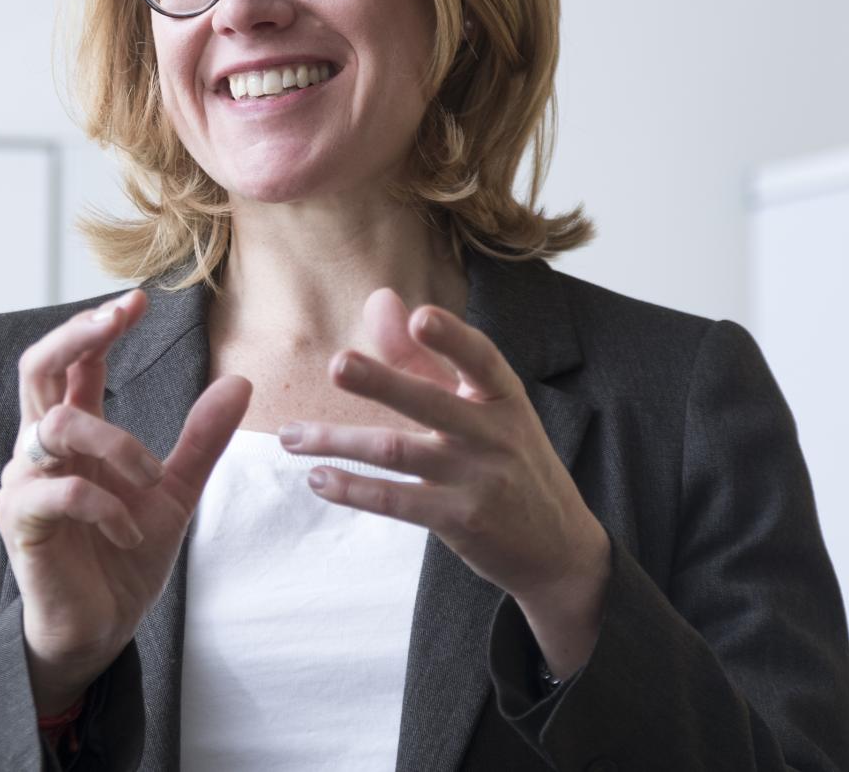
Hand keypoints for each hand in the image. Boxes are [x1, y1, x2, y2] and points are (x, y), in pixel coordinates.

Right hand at [0, 290, 251, 713]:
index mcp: (74, 433)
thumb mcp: (174, 492)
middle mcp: (40, 447)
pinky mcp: (21, 521)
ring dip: (116, 444)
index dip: (99, 324)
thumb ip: (200, 439)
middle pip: (37, 366)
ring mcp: (25, 482)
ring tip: (150, 480)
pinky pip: (58, 492)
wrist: (100, 629)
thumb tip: (241, 381)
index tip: (138, 301)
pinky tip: (129, 530)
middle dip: (76, 334)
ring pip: (59, 425)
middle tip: (118, 317)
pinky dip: (105, 506)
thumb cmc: (124, 557)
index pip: (74, 360)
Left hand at [282, 288, 609, 677]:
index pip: (481, 359)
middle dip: (382, 382)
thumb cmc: (509, 460)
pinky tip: (319, 479)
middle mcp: (494, 434)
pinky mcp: (461, 521)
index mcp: (503, 397)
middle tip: (336, 364)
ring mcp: (478, 480)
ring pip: (398, 452)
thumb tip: (380, 300)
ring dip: (338, 441)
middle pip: (430, 402)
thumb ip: (425, 356)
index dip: (452, 337)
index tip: (420, 317)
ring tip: (289, 435)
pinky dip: (354, 489)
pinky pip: (397, 501)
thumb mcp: (481, 407)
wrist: (558, 548)